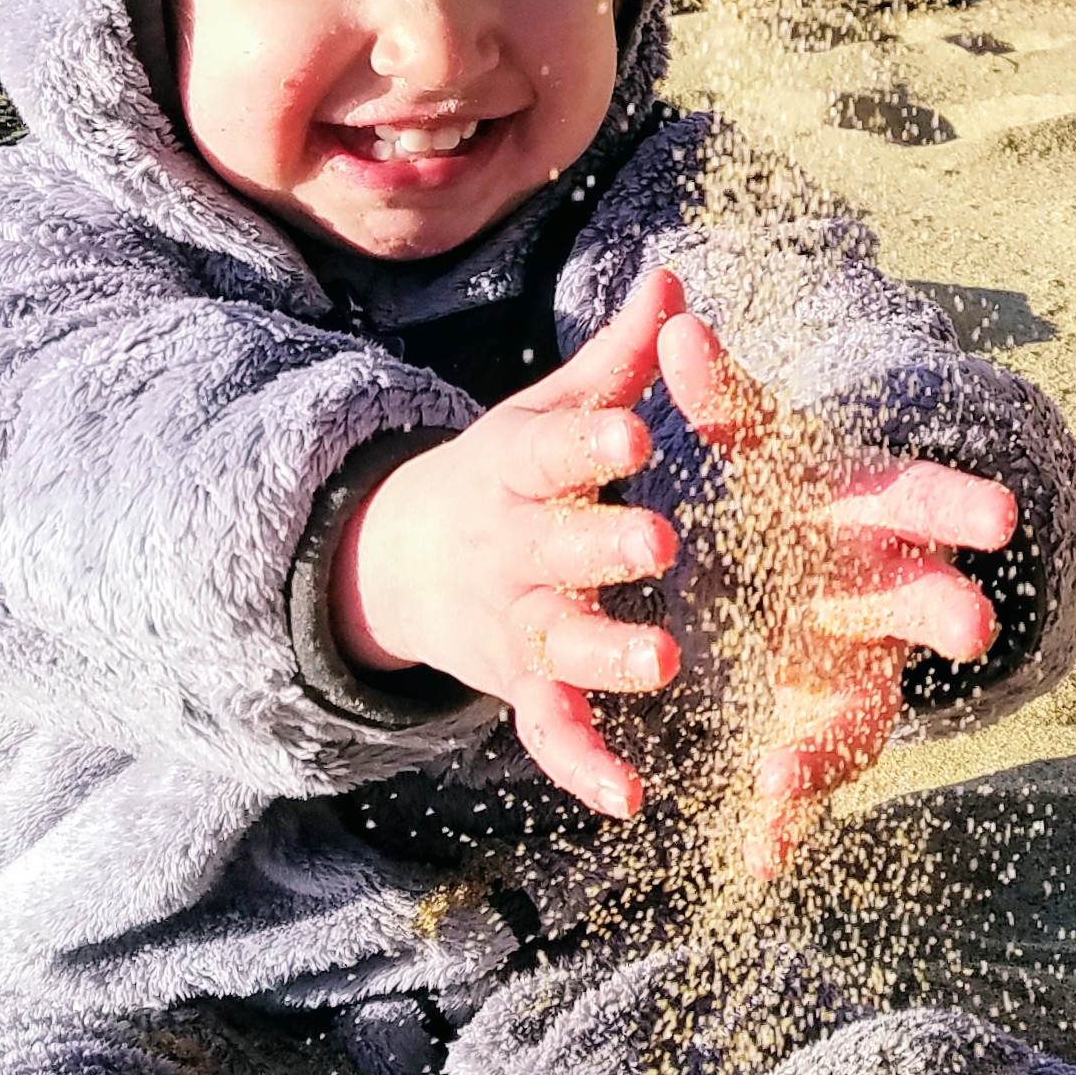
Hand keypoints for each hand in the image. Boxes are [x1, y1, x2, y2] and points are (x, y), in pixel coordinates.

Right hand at [331, 267, 687, 819]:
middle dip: (603, 550)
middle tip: (661, 544)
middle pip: (555, 552)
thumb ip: (618, 360)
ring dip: (607, 659)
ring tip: (664, 663)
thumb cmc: (507, 477)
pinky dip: (585, 769)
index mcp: (520, 474)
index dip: (588, 445)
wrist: (400, 563)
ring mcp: (513, 628)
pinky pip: (552, 736)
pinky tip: (631, 797)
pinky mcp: (522, 691)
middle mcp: (512, 553)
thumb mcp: (547, 415)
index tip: (635, 433)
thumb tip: (675, 276)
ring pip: (557, 647)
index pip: (551, 454)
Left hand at [659, 312, 1018, 878]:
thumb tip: (674, 323)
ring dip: (826, 747)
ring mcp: (854, 672)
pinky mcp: (815, 730)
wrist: (788, 575)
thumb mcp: (750, 444)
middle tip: (974, 624)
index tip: (1000, 514)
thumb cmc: (783, 495)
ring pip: (859, 715)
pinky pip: (804, 778)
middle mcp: (882, 599)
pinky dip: (782, 818)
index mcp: (872, 518)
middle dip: (947, 613)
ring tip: (782, 774)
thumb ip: (720, 394)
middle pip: (924, 605)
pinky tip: (757, 856)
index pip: (924, 501)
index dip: (962, 508)